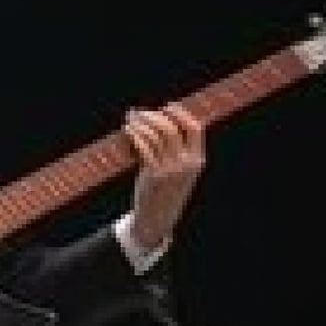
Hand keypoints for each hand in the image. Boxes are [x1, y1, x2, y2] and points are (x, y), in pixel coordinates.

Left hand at [123, 102, 205, 249]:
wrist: (157, 218)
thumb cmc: (167, 190)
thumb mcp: (181, 172)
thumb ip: (179, 151)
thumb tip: (163, 121)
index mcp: (197, 160)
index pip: (195, 128)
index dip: (181, 114)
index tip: (167, 107)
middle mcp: (186, 164)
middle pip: (170, 128)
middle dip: (153, 116)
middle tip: (139, 113)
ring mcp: (170, 169)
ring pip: (155, 136)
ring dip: (141, 123)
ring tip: (130, 119)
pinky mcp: (154, 175)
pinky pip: (144, 147)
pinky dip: (135, 135)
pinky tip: (128, 130)